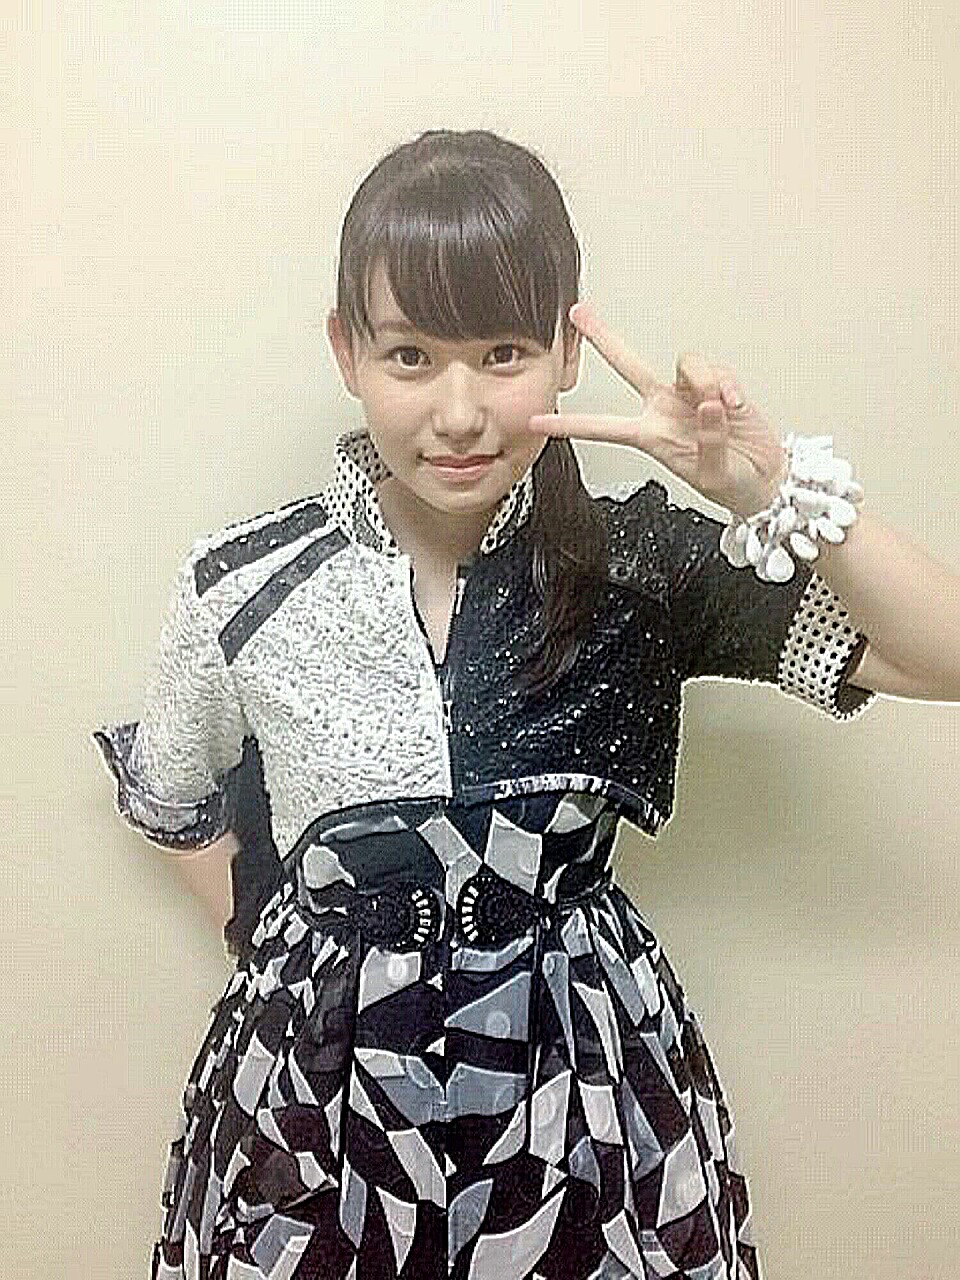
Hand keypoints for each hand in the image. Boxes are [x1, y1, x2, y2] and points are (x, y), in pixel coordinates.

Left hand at [529, 302, 788, 518]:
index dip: (569, 425)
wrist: (764, 477)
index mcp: (649, 435)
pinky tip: (737, 407)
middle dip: (603, 338)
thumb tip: (709, 405)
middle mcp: (663, 408)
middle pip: (628, 365)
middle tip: (578, 313)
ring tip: (722, 409)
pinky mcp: (717, 384)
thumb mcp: (712, 475)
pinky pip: (715, 372)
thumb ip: (708, 442)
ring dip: (703, 382)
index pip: (602, 428)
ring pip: (684, 364)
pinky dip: (728, 386)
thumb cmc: (731, 482)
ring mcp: (688, 394)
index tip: (535, 423)